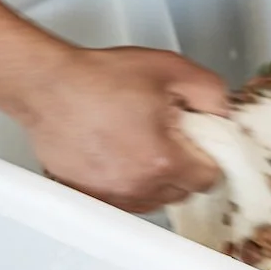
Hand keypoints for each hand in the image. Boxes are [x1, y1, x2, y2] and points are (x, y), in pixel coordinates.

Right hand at [21, 46, 227, 212]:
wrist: (47, 86)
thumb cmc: (99, 78)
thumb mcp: (170, 69)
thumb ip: (210, 91)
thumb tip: (223, 114)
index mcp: (162, 160)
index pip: (209, 178)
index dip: (210, 156)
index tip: (201, 141)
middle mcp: (138, 187)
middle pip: (182, 192)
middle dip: (184, 166)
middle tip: (170, 136)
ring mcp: (110, 197)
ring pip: (153, 199)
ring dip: (156, 177)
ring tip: (140, 141)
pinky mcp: (88, 198)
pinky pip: (123, 200)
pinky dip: (127, 182)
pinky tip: (118, 153)